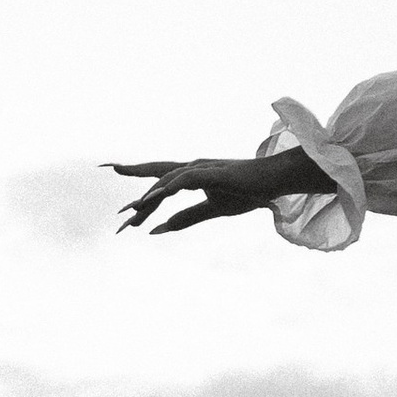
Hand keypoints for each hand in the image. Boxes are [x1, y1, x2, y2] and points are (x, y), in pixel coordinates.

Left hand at [109, 157, 277, 234]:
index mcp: (190, 176)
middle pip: (156, 179)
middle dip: (137, 195)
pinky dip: (170, 186)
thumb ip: (187, 218)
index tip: (125, 216)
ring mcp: (201, 168)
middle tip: (121, 219)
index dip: (141, 200)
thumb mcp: (212, 210)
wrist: (274, 182)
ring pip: (166, 180)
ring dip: (150, 198)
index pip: (158, 185)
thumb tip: (161, 229)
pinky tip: (159, 196)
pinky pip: (186, 178)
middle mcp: (191, 167)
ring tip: (135, 214)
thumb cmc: (247, 192)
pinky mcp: (212, 172)